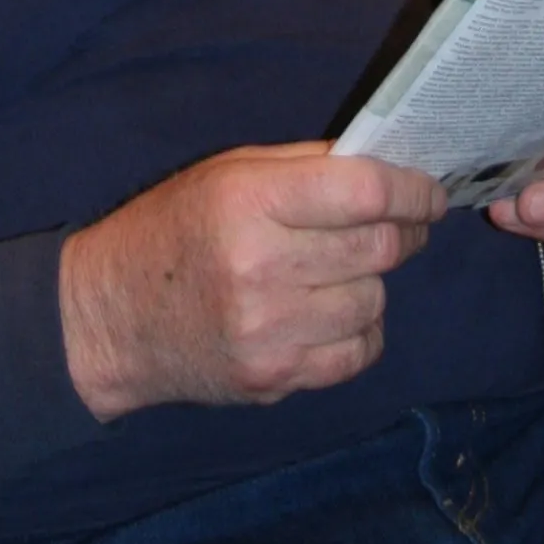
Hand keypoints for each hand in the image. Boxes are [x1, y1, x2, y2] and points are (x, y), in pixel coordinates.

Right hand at [59, 141, 445, 420]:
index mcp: (249, 200)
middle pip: (378, 247)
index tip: (430, 191)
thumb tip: (387, 165)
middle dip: (405, 231)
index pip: (362, 191)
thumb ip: (305, 167)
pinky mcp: (273, 379)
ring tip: (346, 267)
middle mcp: (261, 266)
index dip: (411, 189)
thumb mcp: (228, 174)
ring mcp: (268, 331)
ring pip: (374, 301)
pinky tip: (332, 311)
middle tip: (402, 223)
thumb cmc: (175, 229)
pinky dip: (361, 330)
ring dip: (374, 281)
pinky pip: (358, 353)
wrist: (112, 317)